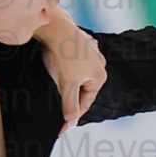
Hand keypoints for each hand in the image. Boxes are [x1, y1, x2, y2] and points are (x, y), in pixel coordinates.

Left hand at [35, 5, 106, 129]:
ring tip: (57, 85)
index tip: (62, 128)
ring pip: (78, 77)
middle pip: (82, 90)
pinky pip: (75, 63)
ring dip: (69, 83)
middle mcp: (99, 65)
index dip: (72, 116)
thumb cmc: (63, 55)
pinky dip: (68, 69)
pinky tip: (60, 67)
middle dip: (71, 98)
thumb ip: (69, 106)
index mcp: (99, 76)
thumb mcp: (66, 85)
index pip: (85, 103)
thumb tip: (71, 123)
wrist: (55, 28)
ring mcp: (92, 53)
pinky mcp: (81, 45)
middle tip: (57, 108)